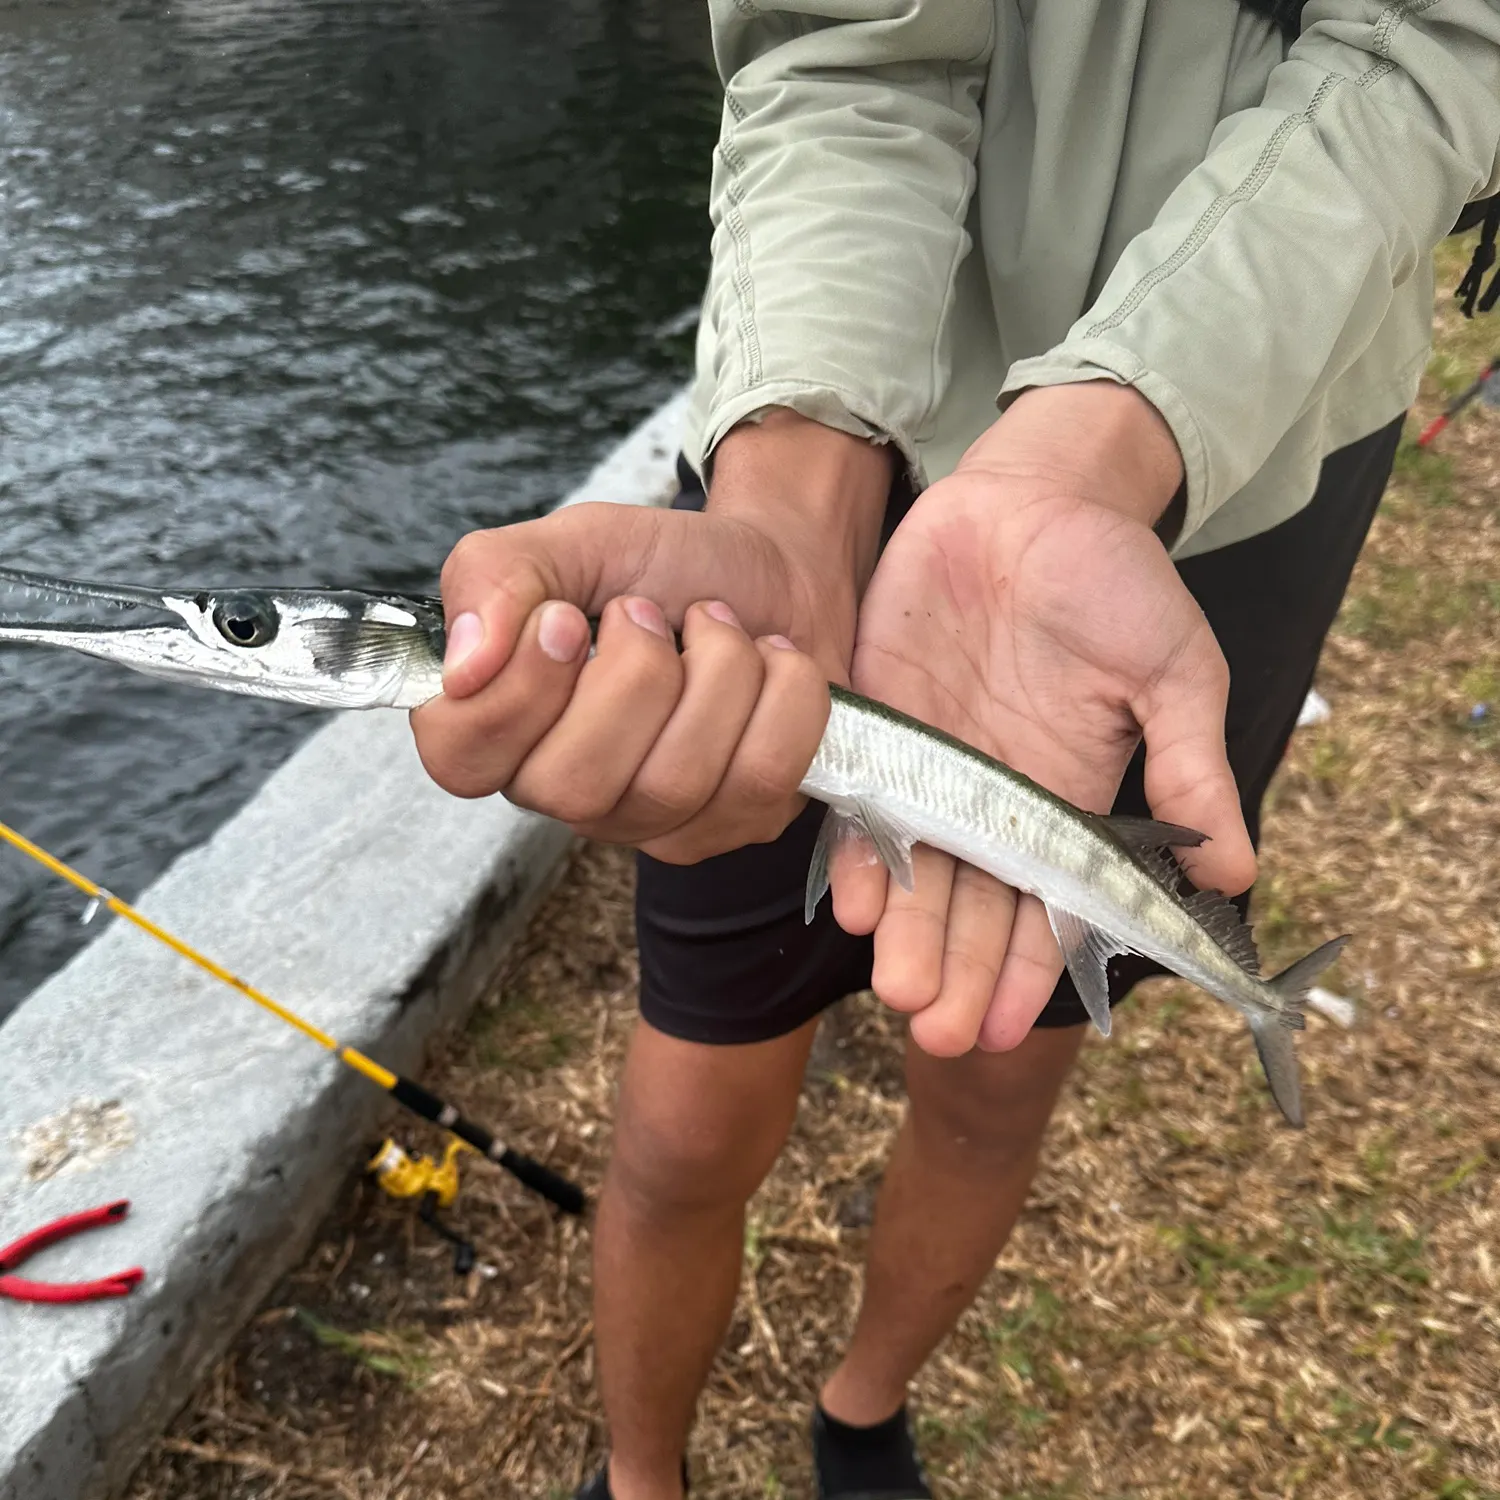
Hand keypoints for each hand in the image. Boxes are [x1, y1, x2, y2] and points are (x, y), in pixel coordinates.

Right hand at [410, 411, 891, 862]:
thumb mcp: (569, 543)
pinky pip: (761, 777)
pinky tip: (768, 662)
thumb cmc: (661, 566)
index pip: (461, 761)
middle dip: (636, 676)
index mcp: (503, 728)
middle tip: (652, 613)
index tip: (567, 620)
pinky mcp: (739, 824)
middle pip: (575, 786)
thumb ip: (495, 578)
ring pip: (676, 782)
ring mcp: (655, 823)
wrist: (776, 567)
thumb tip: (463, 666)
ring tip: (717, 626)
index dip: (516, 695)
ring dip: (718, 670)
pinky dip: (780, 691)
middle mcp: (568, 793)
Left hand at [831, 383, 1256, 1055]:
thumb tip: (1237, 875)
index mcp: (1068, 799)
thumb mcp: (1174, 672)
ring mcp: (932, 764)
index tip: (1004, 1025)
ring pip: (915, 870)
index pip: (1047, 906)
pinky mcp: (877, 722)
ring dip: (905, 934)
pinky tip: (851, 901)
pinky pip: (861, 799)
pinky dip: (856, 849)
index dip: (1027, 968)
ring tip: (899, 992)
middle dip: (955, 971)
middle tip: (937, 1030)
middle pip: (972, 906)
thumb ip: (1190, 770)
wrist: (1032, 498)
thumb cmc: (1114, 579)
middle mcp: (994, 799)